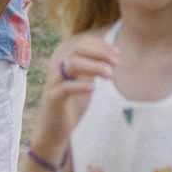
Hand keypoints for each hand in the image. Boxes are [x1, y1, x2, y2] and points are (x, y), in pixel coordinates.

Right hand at [31, 32, 117, 157]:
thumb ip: (92, 66)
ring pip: (72, 64)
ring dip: (95, 66)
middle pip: (77, 49)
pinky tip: (93, 88)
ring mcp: (54, 82)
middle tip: (117, 62)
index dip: (101, 45)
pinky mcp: (53, 98)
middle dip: (100, 53)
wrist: (55, 129)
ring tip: (110, 75)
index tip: (117, 53)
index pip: (81, 42)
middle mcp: (56, 67)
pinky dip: (81, 85)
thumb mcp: (84, 81)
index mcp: (63, 59)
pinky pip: (66, 87)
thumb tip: (110, 53)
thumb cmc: (72, 103)